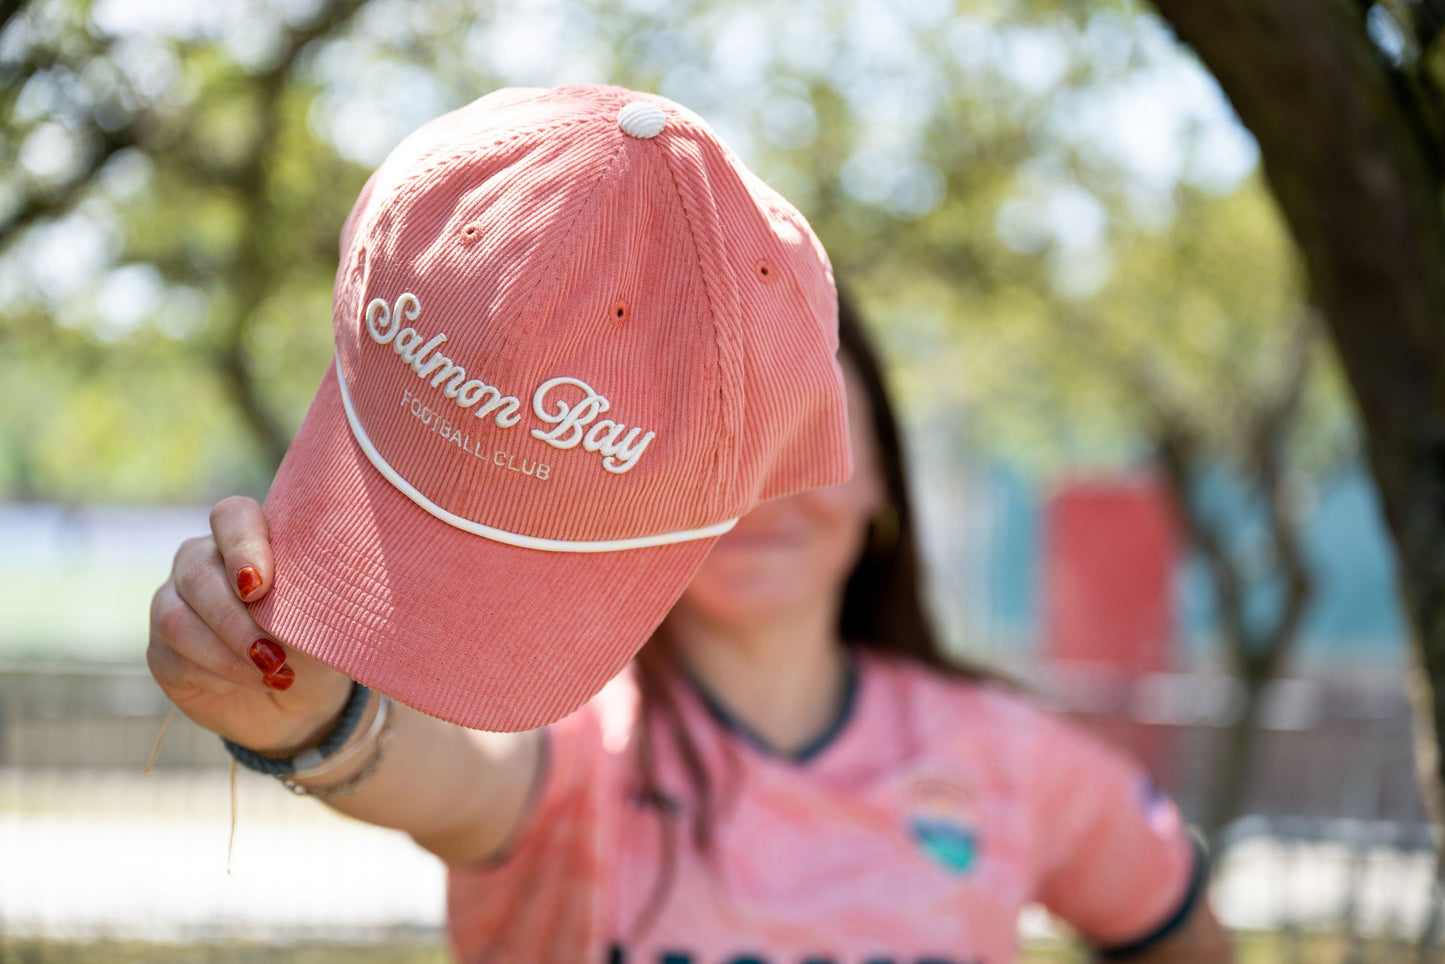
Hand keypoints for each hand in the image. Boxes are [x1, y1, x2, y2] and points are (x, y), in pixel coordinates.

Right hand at [147, 496, 352, 753]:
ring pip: (176, 618)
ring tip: (269, 672)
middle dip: (234, 618)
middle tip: (271, 653)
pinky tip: (252, 683)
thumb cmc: (318, 644)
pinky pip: (174, 658)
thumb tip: (308, 596)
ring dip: (226, 652)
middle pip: (198, 571)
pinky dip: (217, 676)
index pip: (232, 516)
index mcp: (249, 539)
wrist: (301, 698)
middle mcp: (203, 563)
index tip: (260, 585)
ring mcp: (175, 604)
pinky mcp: (163, 652)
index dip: (242, 546)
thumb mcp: (328, 617)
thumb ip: (314, 595)